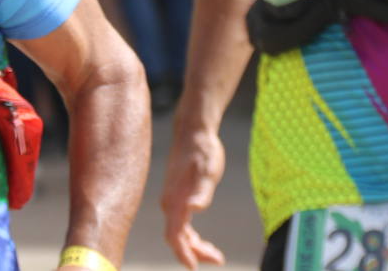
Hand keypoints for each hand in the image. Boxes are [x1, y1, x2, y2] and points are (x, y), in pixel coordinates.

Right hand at [161, 126, 226, 267]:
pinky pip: (181, 225)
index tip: (194, 267)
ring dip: (195, 247)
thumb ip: (202, 191)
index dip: (184, 254)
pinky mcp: (177, 197)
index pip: (175, 236)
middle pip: (177, 238)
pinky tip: (204, 241)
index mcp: (175, 200)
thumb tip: (194, 207)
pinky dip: (192, 237)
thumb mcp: (208, 170)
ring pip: (179, 233)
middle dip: (195, 253)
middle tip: (218, 259)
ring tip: (215, 255)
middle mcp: (169, 203)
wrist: (194, 132)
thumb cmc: (203, 150)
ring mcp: (171, 200)